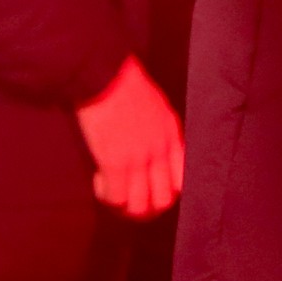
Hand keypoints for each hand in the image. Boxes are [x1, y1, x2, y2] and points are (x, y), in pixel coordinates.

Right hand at [75, 57, 184, 218]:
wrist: (103, 70)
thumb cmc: (122, 82)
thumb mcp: (154, 104)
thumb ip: (157, 128)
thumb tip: (150, 148)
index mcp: (170, 134)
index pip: (182, 181)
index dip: (166, 194)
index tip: (148, 191)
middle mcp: (159, 149)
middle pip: (163, 200)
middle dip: (146, 209)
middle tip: (128, 202)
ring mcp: (138, 158)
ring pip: (140, 205)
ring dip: (125, 208)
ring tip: (112, 196)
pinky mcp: (115, 162)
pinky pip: (116, 198)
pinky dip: (107, 197)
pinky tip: (99, 183)